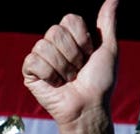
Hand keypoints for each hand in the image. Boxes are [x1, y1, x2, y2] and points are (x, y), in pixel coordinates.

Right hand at [21, 0, 118, 133]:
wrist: (89, 107)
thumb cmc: (101, 83)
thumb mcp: (109, 50)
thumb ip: (107, 24)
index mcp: (72, 37)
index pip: (70, 19)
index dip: (83, 39)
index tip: (90, 55)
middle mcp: (55, 44)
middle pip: (56, 32)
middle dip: (73, 55)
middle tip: (78, 71)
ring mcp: (41, 57)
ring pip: (44, 46)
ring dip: (62, 68)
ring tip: (68, 80)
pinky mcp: (30, 71)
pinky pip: (34, 61)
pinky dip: (49, 75)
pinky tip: (55, 84)